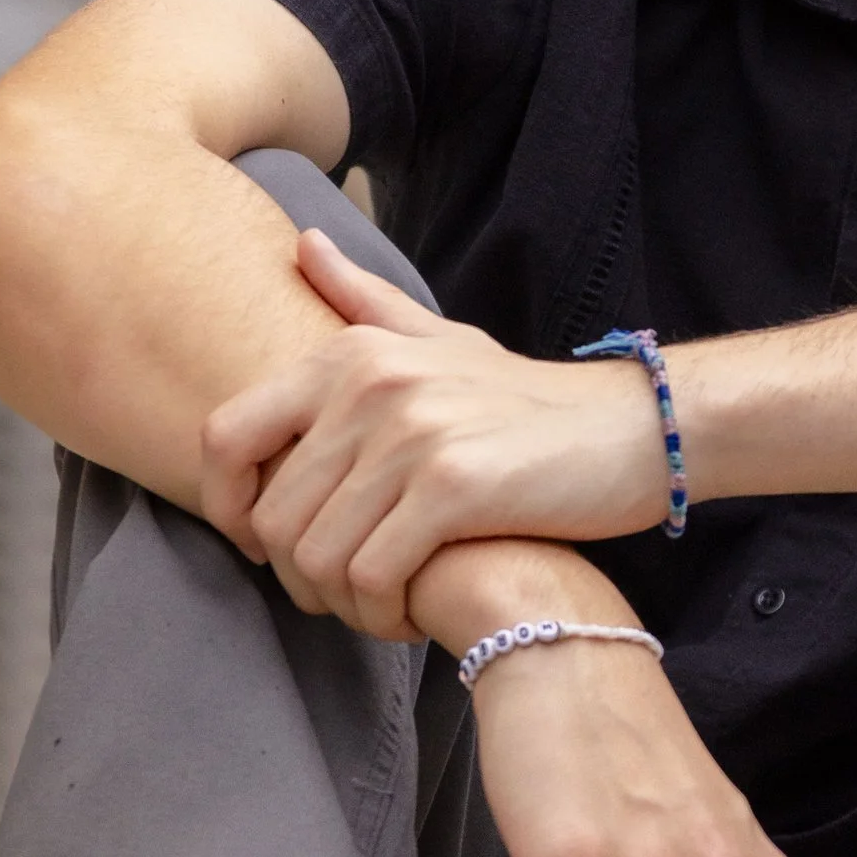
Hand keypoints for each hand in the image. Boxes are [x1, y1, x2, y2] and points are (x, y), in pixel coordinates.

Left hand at [198, 228, 669, 631]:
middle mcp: (371, 384)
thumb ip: (361, 299)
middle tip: (345, 593)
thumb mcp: (439, 338)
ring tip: (380, 605)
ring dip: (342, 604)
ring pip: (319, 557)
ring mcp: (412, 433)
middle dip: (299, 577)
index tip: (263, 547)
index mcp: (350, 353)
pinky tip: (413, 611)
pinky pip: (373, 575)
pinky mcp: (455, 486)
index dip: (226, 507)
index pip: (225, 436)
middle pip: (273, 517)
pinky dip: (383, 612)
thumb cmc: (525, 400)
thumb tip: (301, 244)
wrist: (631, 429)